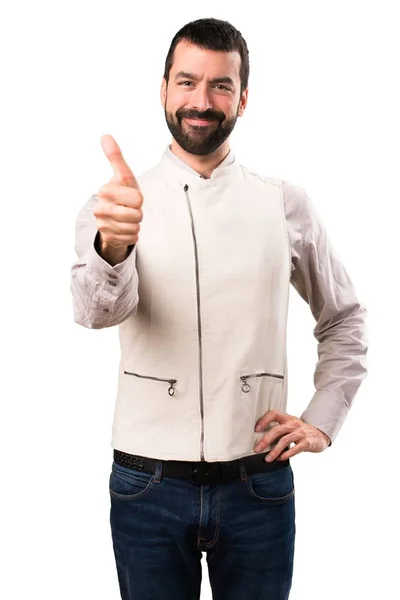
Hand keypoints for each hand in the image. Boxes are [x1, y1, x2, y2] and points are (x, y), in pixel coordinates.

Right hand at [93, 134, 142, 248]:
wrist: (112, 218)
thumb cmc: (122, 194)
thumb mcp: (123, 176)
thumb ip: (116, 157)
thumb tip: (105, 136)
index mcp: (105, 190)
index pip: (137, 198)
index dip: (139, 198)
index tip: (132, 197)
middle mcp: (100, 208)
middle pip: (136, 215)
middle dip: (139, 213)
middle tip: (131, 209)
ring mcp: (102, 225)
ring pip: (134, 228)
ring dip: (136, 225)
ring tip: (128, 219)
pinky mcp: (107, 238)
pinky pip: (131, 239)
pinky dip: (132, 236)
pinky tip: (125, 230)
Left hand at [253, 410, 330, 461]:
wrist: (320, 435)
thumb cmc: (300, 431)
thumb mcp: (290, 426)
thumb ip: (279, 429)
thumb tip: (261, 440)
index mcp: (287, 418)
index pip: (274, 414)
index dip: (264, 420)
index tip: (256, 429)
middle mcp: (293, 424)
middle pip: (277, 430)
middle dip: (265, 440)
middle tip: (257, 449)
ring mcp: (300, 433)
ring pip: (284, 441)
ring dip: (274, 451)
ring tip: (267, 459)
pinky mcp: (306, 442)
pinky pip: (295, 449)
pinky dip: (286, 454)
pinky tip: (280, 459)